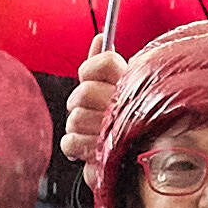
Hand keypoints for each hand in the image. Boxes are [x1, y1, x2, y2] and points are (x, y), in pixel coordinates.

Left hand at [63, 47, 126, 176]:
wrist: (137, 169)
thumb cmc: (126, 127)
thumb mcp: (117, 91)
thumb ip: (104, 64)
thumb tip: (101, 38)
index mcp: (133, 88)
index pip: (107, 62)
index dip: (90, 69)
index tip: (88, 78)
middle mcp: (127, 108)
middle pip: (83, 92)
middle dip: (78, 104)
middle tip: (88, 112)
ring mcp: (116, 133)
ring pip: (74, 119)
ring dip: (77, 128)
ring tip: (91, 134)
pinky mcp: (103, 156)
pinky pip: (70, 141)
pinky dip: (74, 147)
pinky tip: (88, 149)